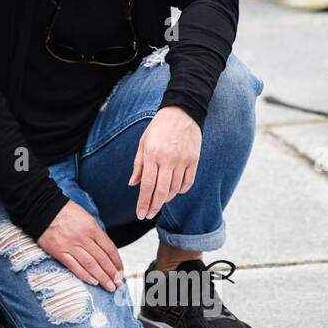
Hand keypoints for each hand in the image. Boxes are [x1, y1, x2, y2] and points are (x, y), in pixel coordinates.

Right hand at [37, 200, 123, 288]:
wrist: (42, 209)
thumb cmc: (64, 211)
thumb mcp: (85, 217)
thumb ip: (95, 232)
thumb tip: (104, 248)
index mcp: (91, 228)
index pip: (109, 248)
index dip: (116, 261)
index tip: (120, 270)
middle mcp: (83, 238)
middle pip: (102, 258)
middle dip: (112, 272)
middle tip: (118, 283)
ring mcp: (70, 246)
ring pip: (90, 265)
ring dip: (101, 277)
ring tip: (109, 286)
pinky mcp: (59, 252)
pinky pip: (74, 266)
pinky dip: (84, 275)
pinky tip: (93, 281)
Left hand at [130, 105, 201, 220]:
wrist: (182, 112)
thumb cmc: (158, 128)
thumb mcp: (143, 143)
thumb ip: (138, 165)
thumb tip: (132, 184)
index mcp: (152, 155)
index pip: (147, 185)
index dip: (143, 202)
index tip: (141, 213)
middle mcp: (168, 160)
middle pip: (161, 191)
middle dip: (154, 206)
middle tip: (149, 215)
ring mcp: (183, 161)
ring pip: (175, 189)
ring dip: (166, 198)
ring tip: (159, 201)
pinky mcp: (194, 160)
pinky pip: (188, 182)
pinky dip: (181, 190)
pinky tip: (174, 192)